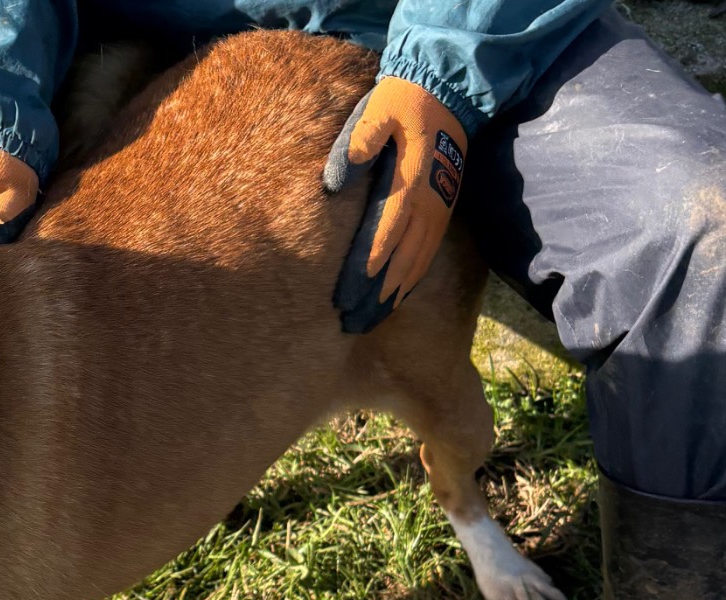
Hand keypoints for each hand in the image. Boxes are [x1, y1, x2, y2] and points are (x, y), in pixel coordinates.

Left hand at [322, 77, 467, 333]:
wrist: (449, 94)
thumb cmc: (403, 103)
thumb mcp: (377, 112)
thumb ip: (359, 142)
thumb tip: (334, 182)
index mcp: (410, 180)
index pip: (387, 229)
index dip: (371, 261)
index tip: (352, 290)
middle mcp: (429, 202)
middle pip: (402, 257)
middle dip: (376, 292)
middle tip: (349, 322)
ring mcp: (439, 210)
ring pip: (417, 262)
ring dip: (393, 295)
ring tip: (368, 321)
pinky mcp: (443, 212)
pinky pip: (428, 254)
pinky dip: (411, 280)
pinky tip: (395, 300)